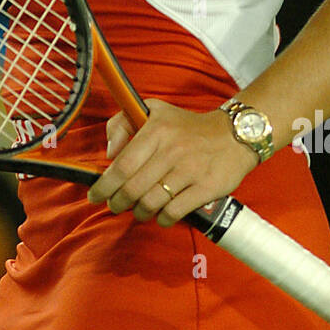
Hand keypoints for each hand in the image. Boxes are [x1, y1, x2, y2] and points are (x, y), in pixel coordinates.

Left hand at [87, 99, 258, 226]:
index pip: (121, 166)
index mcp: (156, 130)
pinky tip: (161, 216)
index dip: (103, 186)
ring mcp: (190, 170)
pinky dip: (162, 219)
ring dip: (139, 212)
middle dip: (118, 203)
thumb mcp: (154, 110)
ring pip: (151, 202)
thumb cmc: (186, 127)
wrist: (234, 134)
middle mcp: (171, 150)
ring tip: (139, 210)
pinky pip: (174, 212)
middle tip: (116, 205)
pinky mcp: (206, 188)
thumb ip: (122, 123)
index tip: (95, 196)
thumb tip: (109, 153)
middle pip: (132, 188)